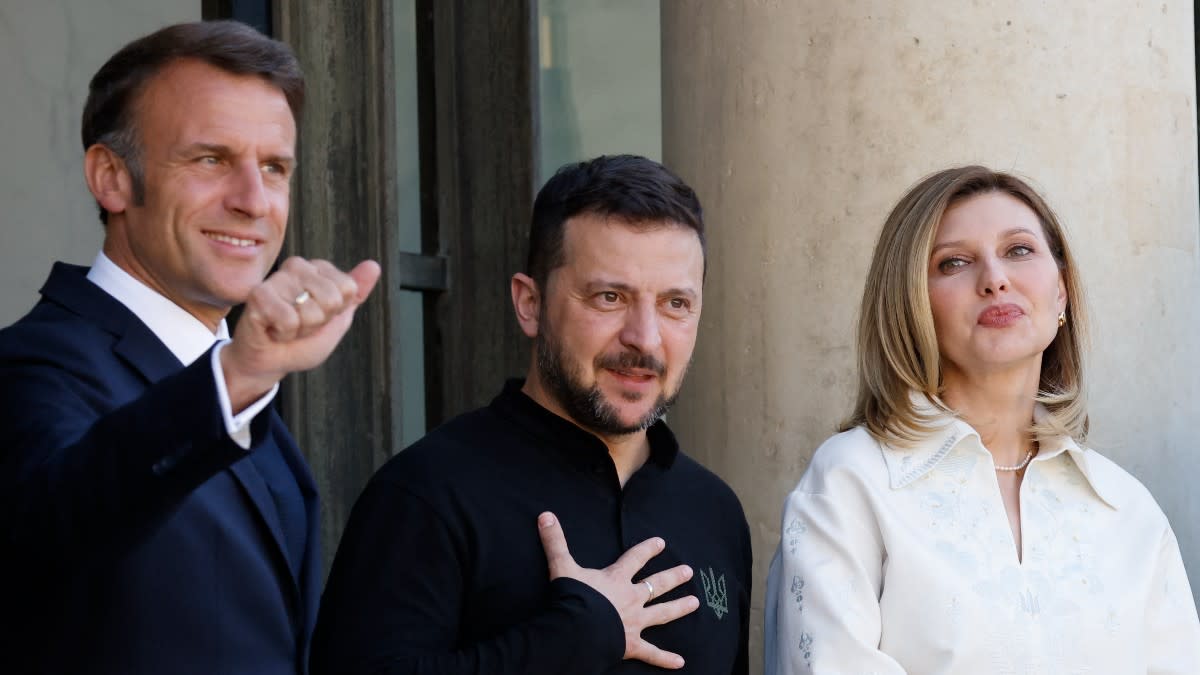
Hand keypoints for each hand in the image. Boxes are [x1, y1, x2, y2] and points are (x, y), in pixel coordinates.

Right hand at [220, 257, 380, 410]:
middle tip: (301, 324)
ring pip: (311, 311)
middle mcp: (298, 266)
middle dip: (319, 322)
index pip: (348, 288)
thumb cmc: (303, 341)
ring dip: (301, 329)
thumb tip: (373, 266)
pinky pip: (289, 320)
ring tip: (286, 327)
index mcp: (320, 269)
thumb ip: (356, 292)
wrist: (272, 363)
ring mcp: (277, 278)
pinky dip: (285, 334)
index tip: (319, 317)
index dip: (336, 313)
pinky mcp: (259, 294)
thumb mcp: (339, 318)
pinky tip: (273, 329)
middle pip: (332, 299)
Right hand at [537, 511, 698, 668]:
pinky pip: (651, 653)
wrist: (577, 630)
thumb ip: (555, 542)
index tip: (662, 542)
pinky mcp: (631, 645)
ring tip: (695, 603)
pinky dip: (665, 659)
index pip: (635, 559)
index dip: (648, 549)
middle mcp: (631, 599)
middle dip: (673, 577)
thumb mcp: (562, 567)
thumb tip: (545, 515)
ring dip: (679, 608)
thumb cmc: (572, 598)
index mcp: (616, 579)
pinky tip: (681, 662)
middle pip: (657, 585)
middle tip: (689, 571)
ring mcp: (634, 622)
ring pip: (662, 614)